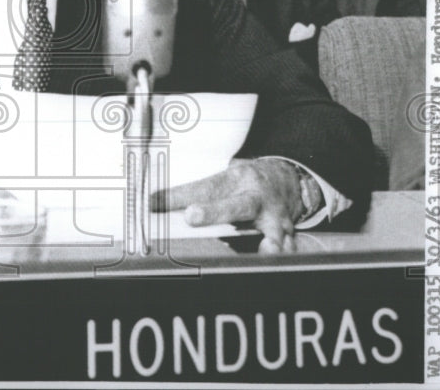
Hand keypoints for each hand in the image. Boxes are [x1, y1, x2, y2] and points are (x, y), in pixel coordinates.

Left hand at [149, 158, 304, 253]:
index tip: (153, 202)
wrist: (285, 179)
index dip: (176, 196)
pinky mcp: (286, 234)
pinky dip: (282, 256)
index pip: (202, 187)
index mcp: (235, 179)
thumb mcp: (223, 181)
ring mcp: (274, 217)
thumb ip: (195, 195)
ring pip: (271, 230)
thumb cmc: (244, 184)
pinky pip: (287, 248)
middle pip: (235, 204)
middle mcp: (255, 197)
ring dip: (266, 241)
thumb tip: (154, 207)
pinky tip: (275, 261)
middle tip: (191, 216)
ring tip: (263, 249)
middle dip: (214, 211)